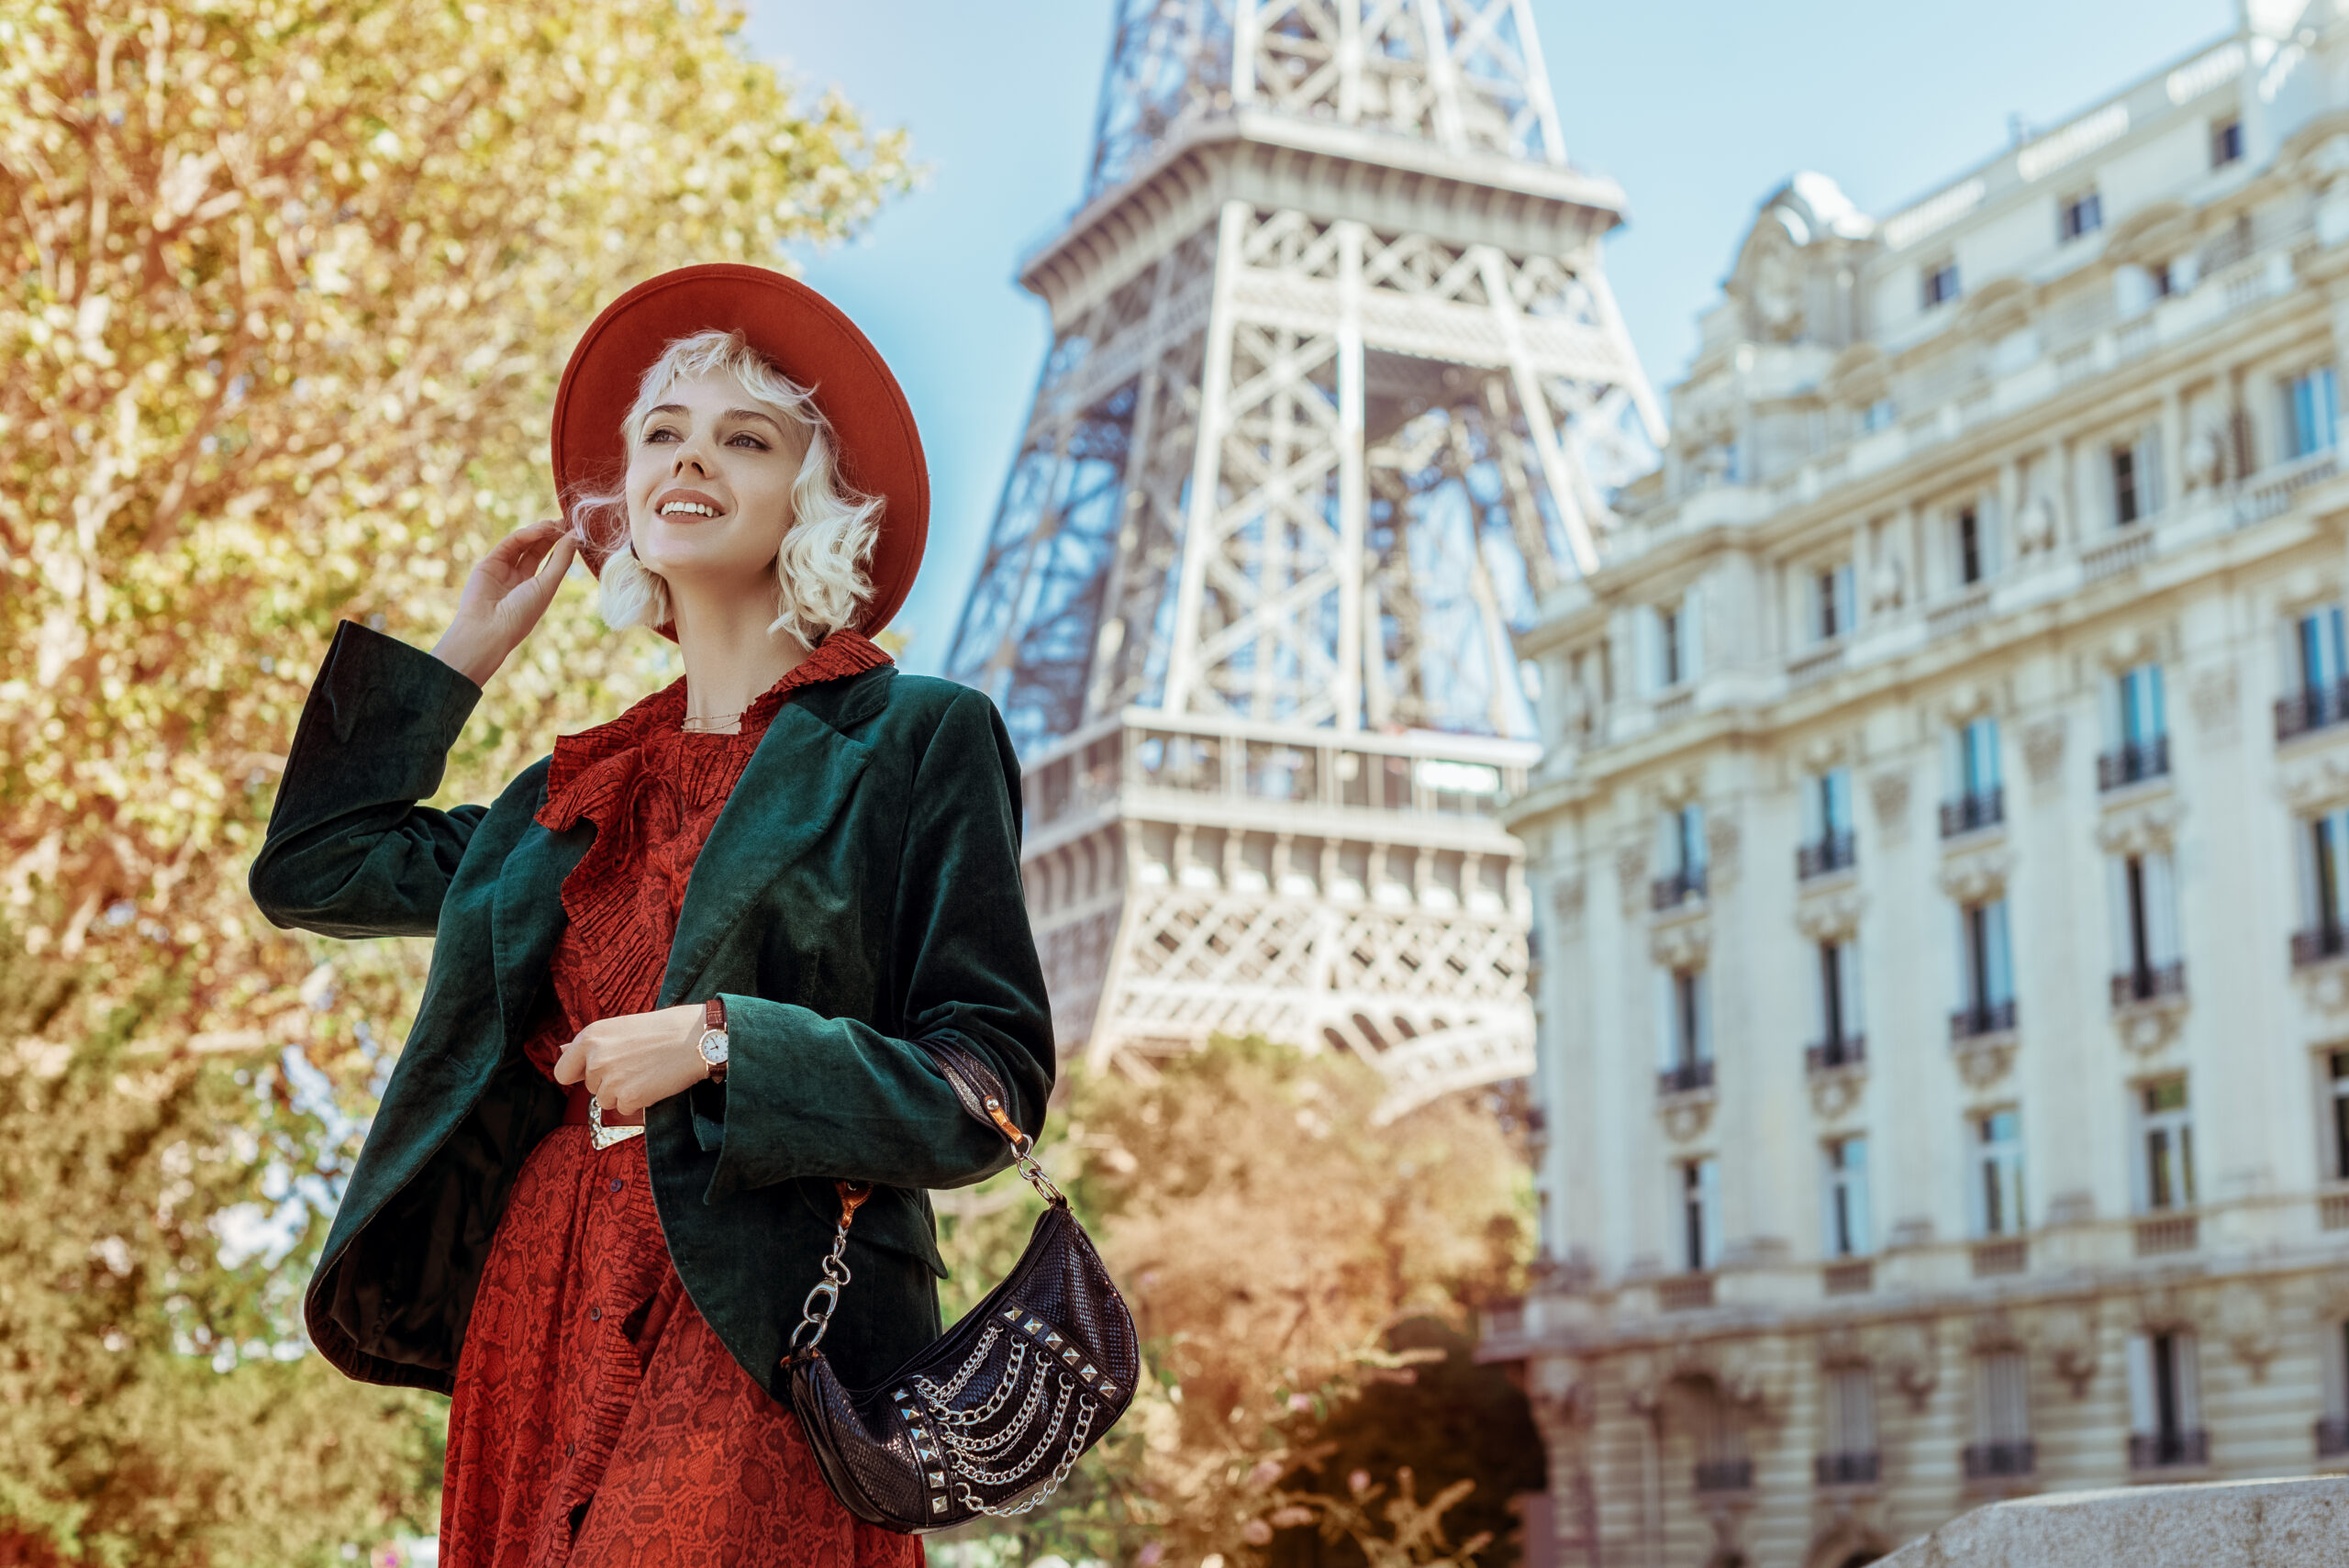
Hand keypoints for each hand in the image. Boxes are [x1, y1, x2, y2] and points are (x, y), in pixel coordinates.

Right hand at [431, 519, 579, 686]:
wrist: (488, 628)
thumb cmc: (521, 614)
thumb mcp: (547, 586)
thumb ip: (561, 560)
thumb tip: (575, 536)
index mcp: (536, 589)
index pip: (551, 561)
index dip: (562, 545)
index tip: (576, 531)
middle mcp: (520, 579)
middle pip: (538, 550)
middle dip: (551, 535)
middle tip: (566, 521)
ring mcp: (503, 571)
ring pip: (523, 545)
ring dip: (539, 532)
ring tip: (554, 524)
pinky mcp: (488, 564)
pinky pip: (509, 544)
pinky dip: (525, 535)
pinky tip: (540, 529)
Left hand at [552, 1004, 709, 1115]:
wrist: (698, 1037)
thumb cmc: (665, 1029)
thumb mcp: (621, 1027)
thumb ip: (593, 1044)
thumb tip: (562, 1050)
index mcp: (590, 1036)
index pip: (563, 1071)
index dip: (578, 1075)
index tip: (595, 1073)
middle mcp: (595, 1058)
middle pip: (589, 1087)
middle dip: (609, 1081)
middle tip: (636, 1065)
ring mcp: (610, 1079)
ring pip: (606, 1100)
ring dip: (624, 1093)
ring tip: (646, 1073)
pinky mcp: (628, 1097)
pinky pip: (624, 1109)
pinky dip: (639, 1102)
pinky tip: (654, 1083)